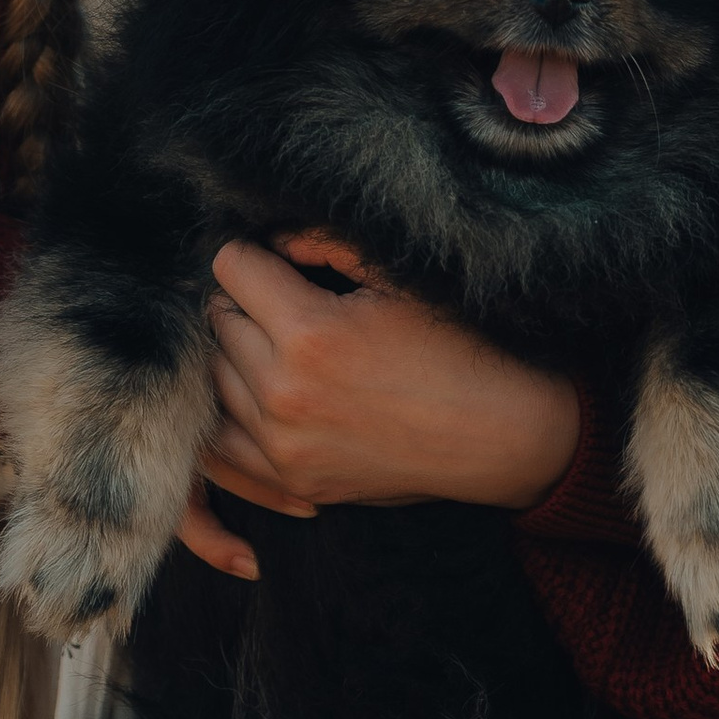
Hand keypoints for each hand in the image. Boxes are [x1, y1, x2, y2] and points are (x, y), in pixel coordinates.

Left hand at [174, 234, 582, 580]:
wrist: (503, 435)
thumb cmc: (458, 345)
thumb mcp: (399, 278)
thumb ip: (325, 243)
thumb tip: (272, 239)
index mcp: (310, 333)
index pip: (231, 267)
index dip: (255, 253)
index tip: (280, 260)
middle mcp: (283, 394)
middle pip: (219, 320)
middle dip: (247, 302)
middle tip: (287, 301)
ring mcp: (283, 445)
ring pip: (215, 379)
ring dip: (239, 356)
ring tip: (282, 346)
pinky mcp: (293, 479)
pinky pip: (224, 443)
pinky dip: (236, 412)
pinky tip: (268, 395)